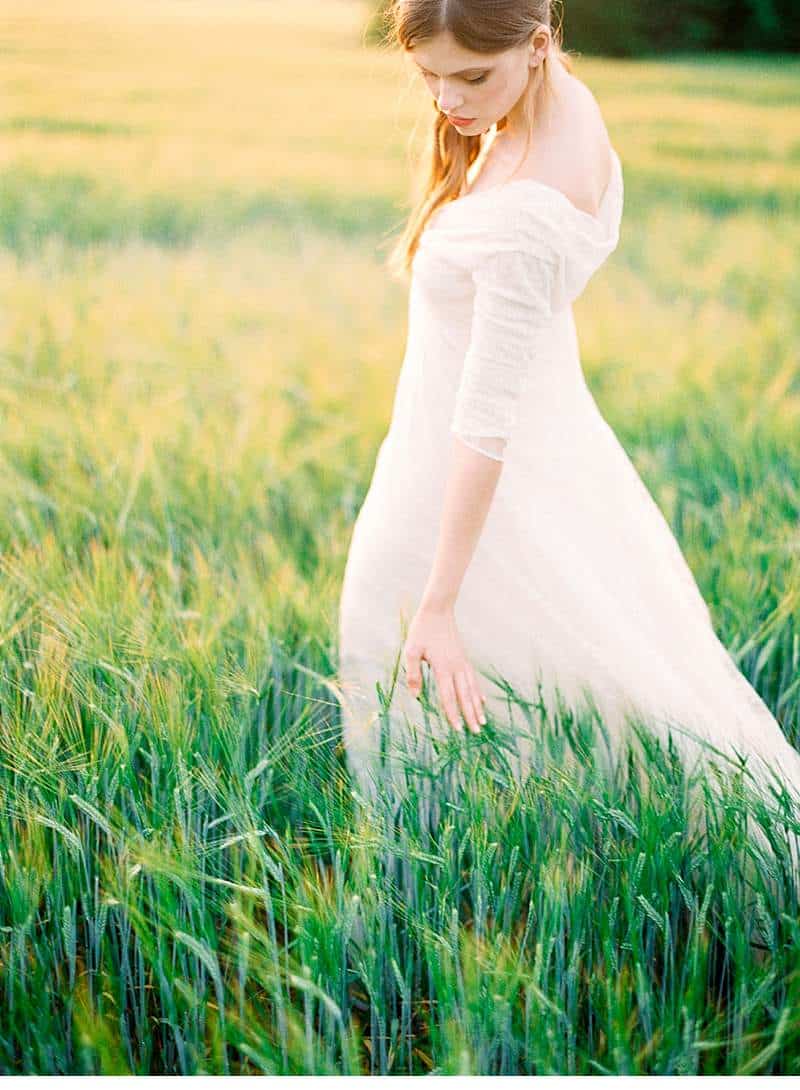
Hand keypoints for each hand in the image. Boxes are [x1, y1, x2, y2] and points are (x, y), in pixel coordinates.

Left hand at [403, 601, 487, 733]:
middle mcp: (456, 667)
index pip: (448, 695)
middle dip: (470, 715)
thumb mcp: (411, 650)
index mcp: (443, 667)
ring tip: (482, 721)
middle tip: (476, 732)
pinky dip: (478, 691)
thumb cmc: (422, 630)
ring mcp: (462, 662)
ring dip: (477, 706)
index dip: (453, 713)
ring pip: (472, 689)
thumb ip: (413, 673)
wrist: (438, 611)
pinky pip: (473, 679)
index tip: (457, 728)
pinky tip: (482, 700)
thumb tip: (415, 695)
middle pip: (465, 696)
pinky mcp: (464, 658)